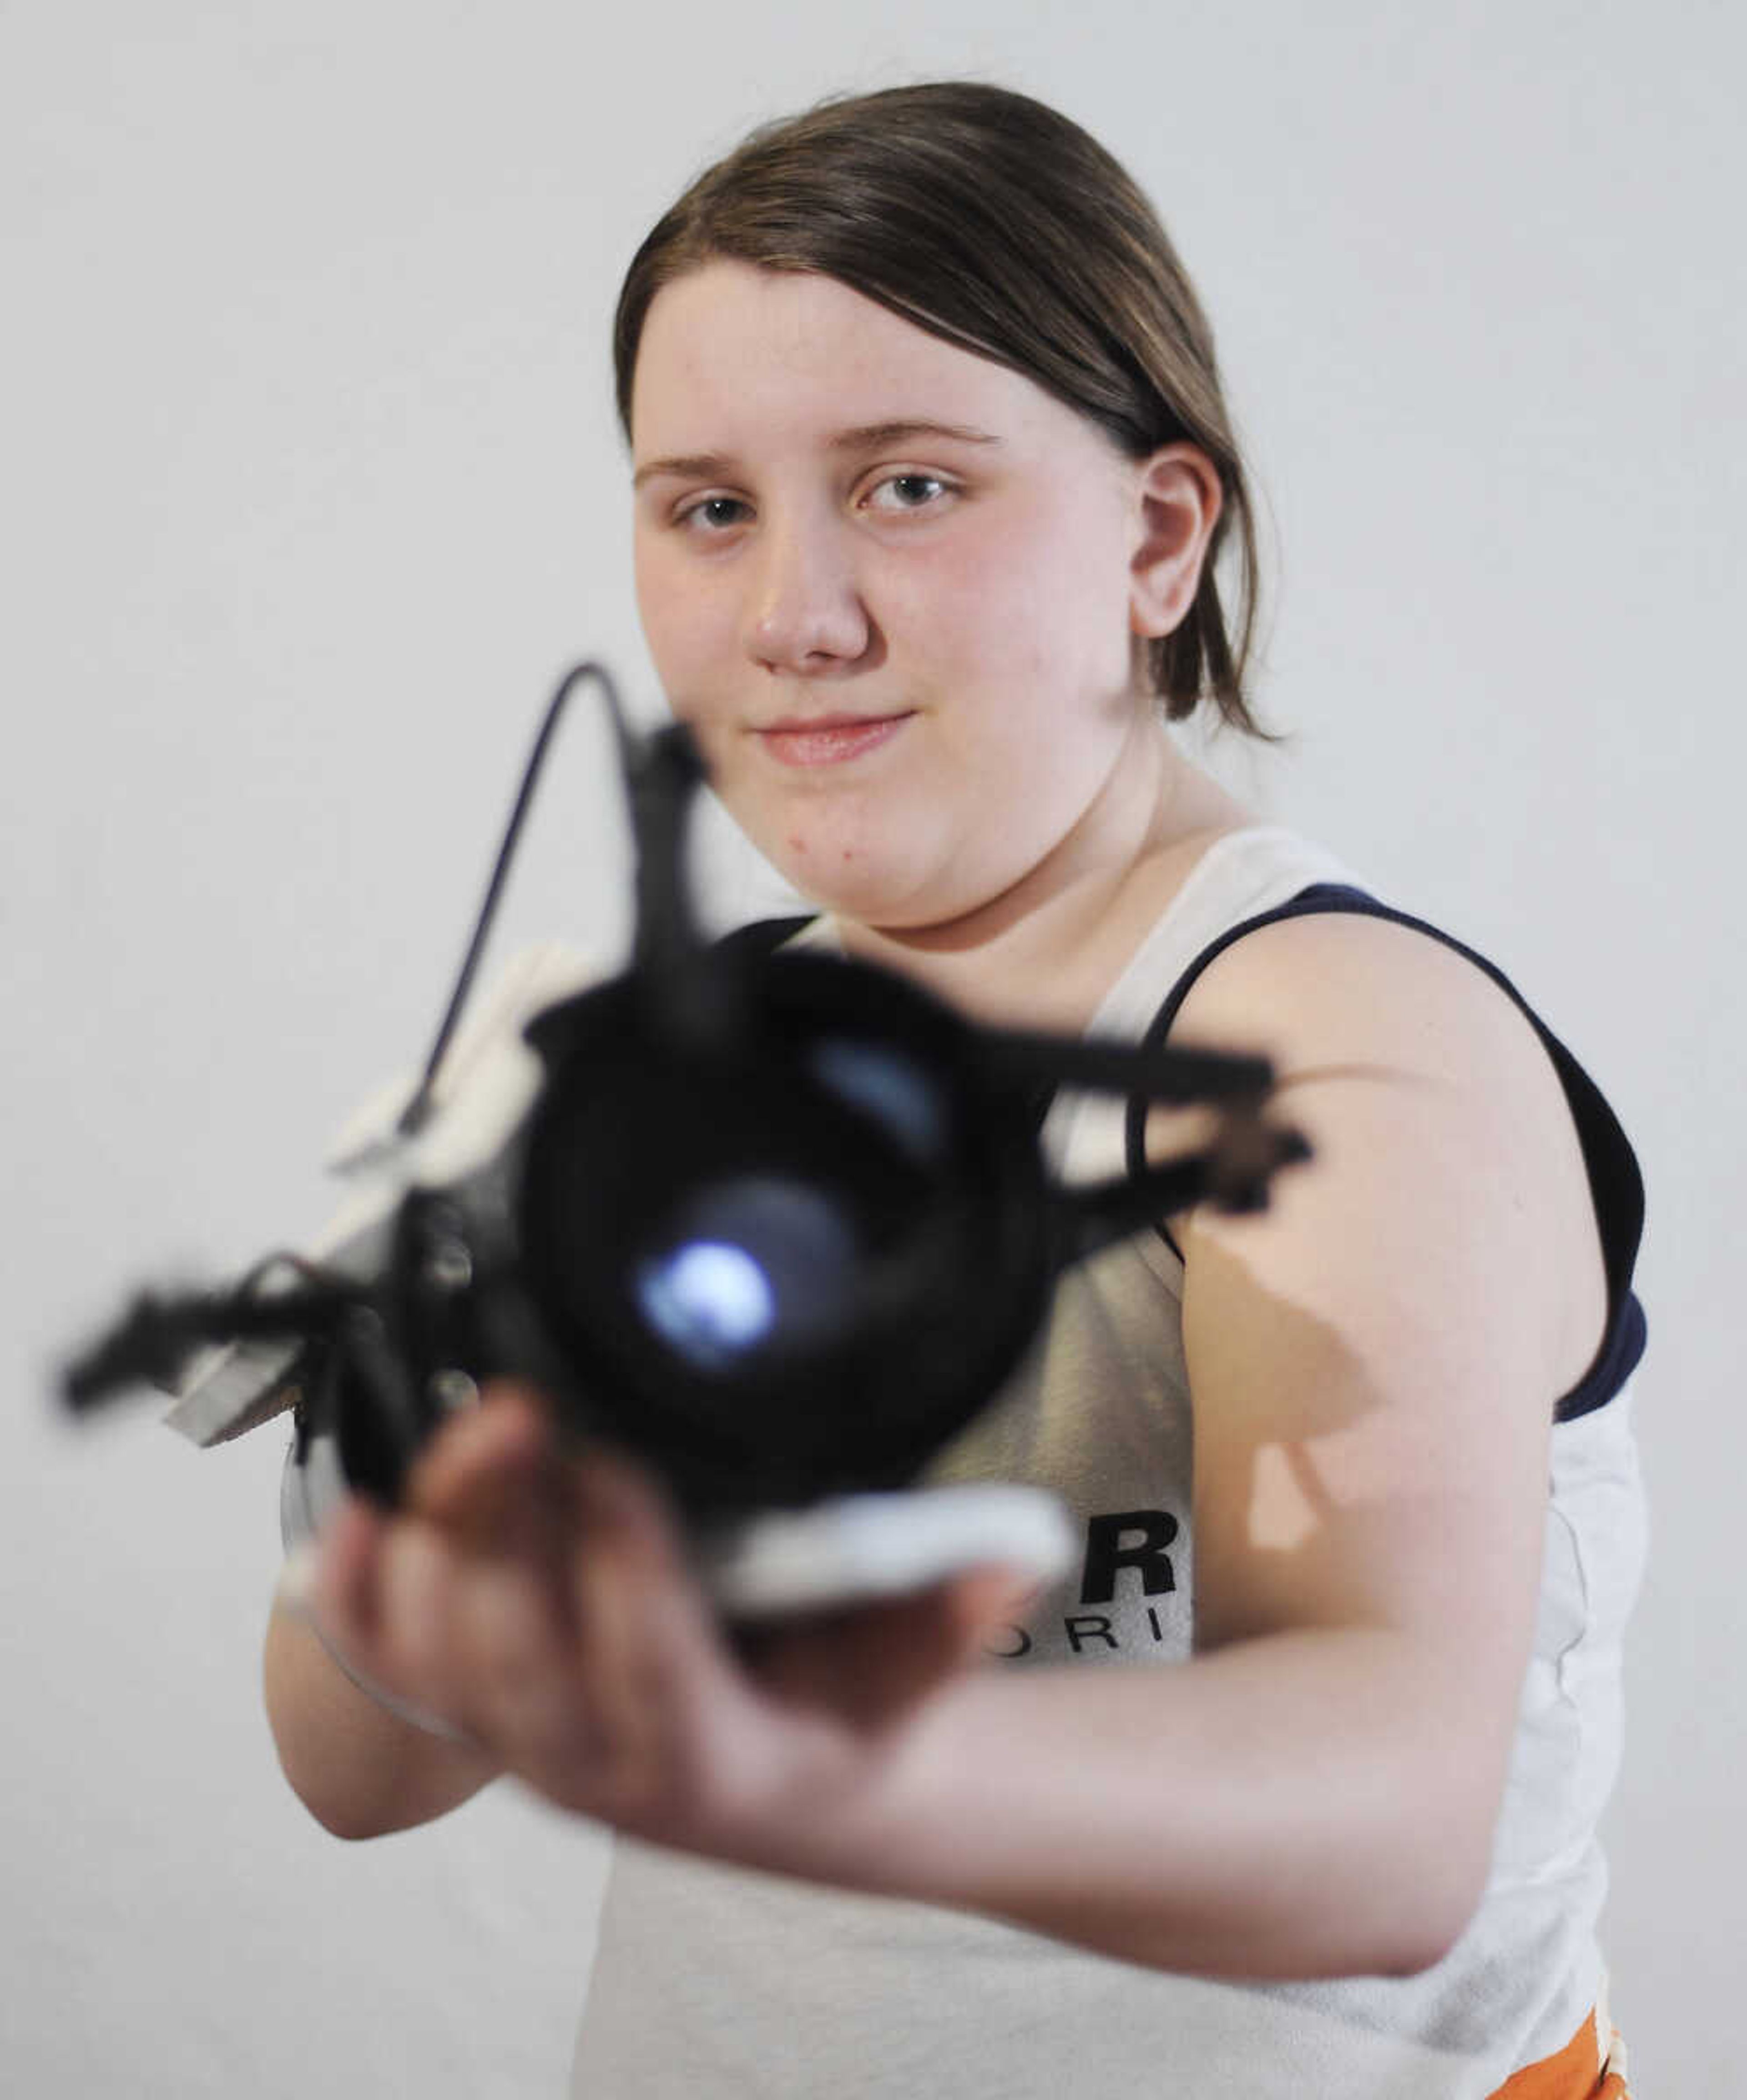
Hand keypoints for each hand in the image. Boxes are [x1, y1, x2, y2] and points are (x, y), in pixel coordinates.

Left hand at [307, 1383, 1030, 1874]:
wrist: (779, 1780)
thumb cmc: (836, 1712)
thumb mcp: (904, 1669)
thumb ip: (947, 1612)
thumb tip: (1008, 1560)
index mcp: (707, 1752)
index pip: (651, 1659)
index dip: (624, 1562)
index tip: (614, 1456)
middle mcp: (594, 1761)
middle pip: (515, 1654)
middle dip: (507, 1525)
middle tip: (522, 1408)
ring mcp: (521, 1739)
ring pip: (440, 1655)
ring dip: (439, 1537)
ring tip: (467, 1426)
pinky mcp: (475, 1706)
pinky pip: (385, 1660)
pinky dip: (355, 1585)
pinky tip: (356, 1504)